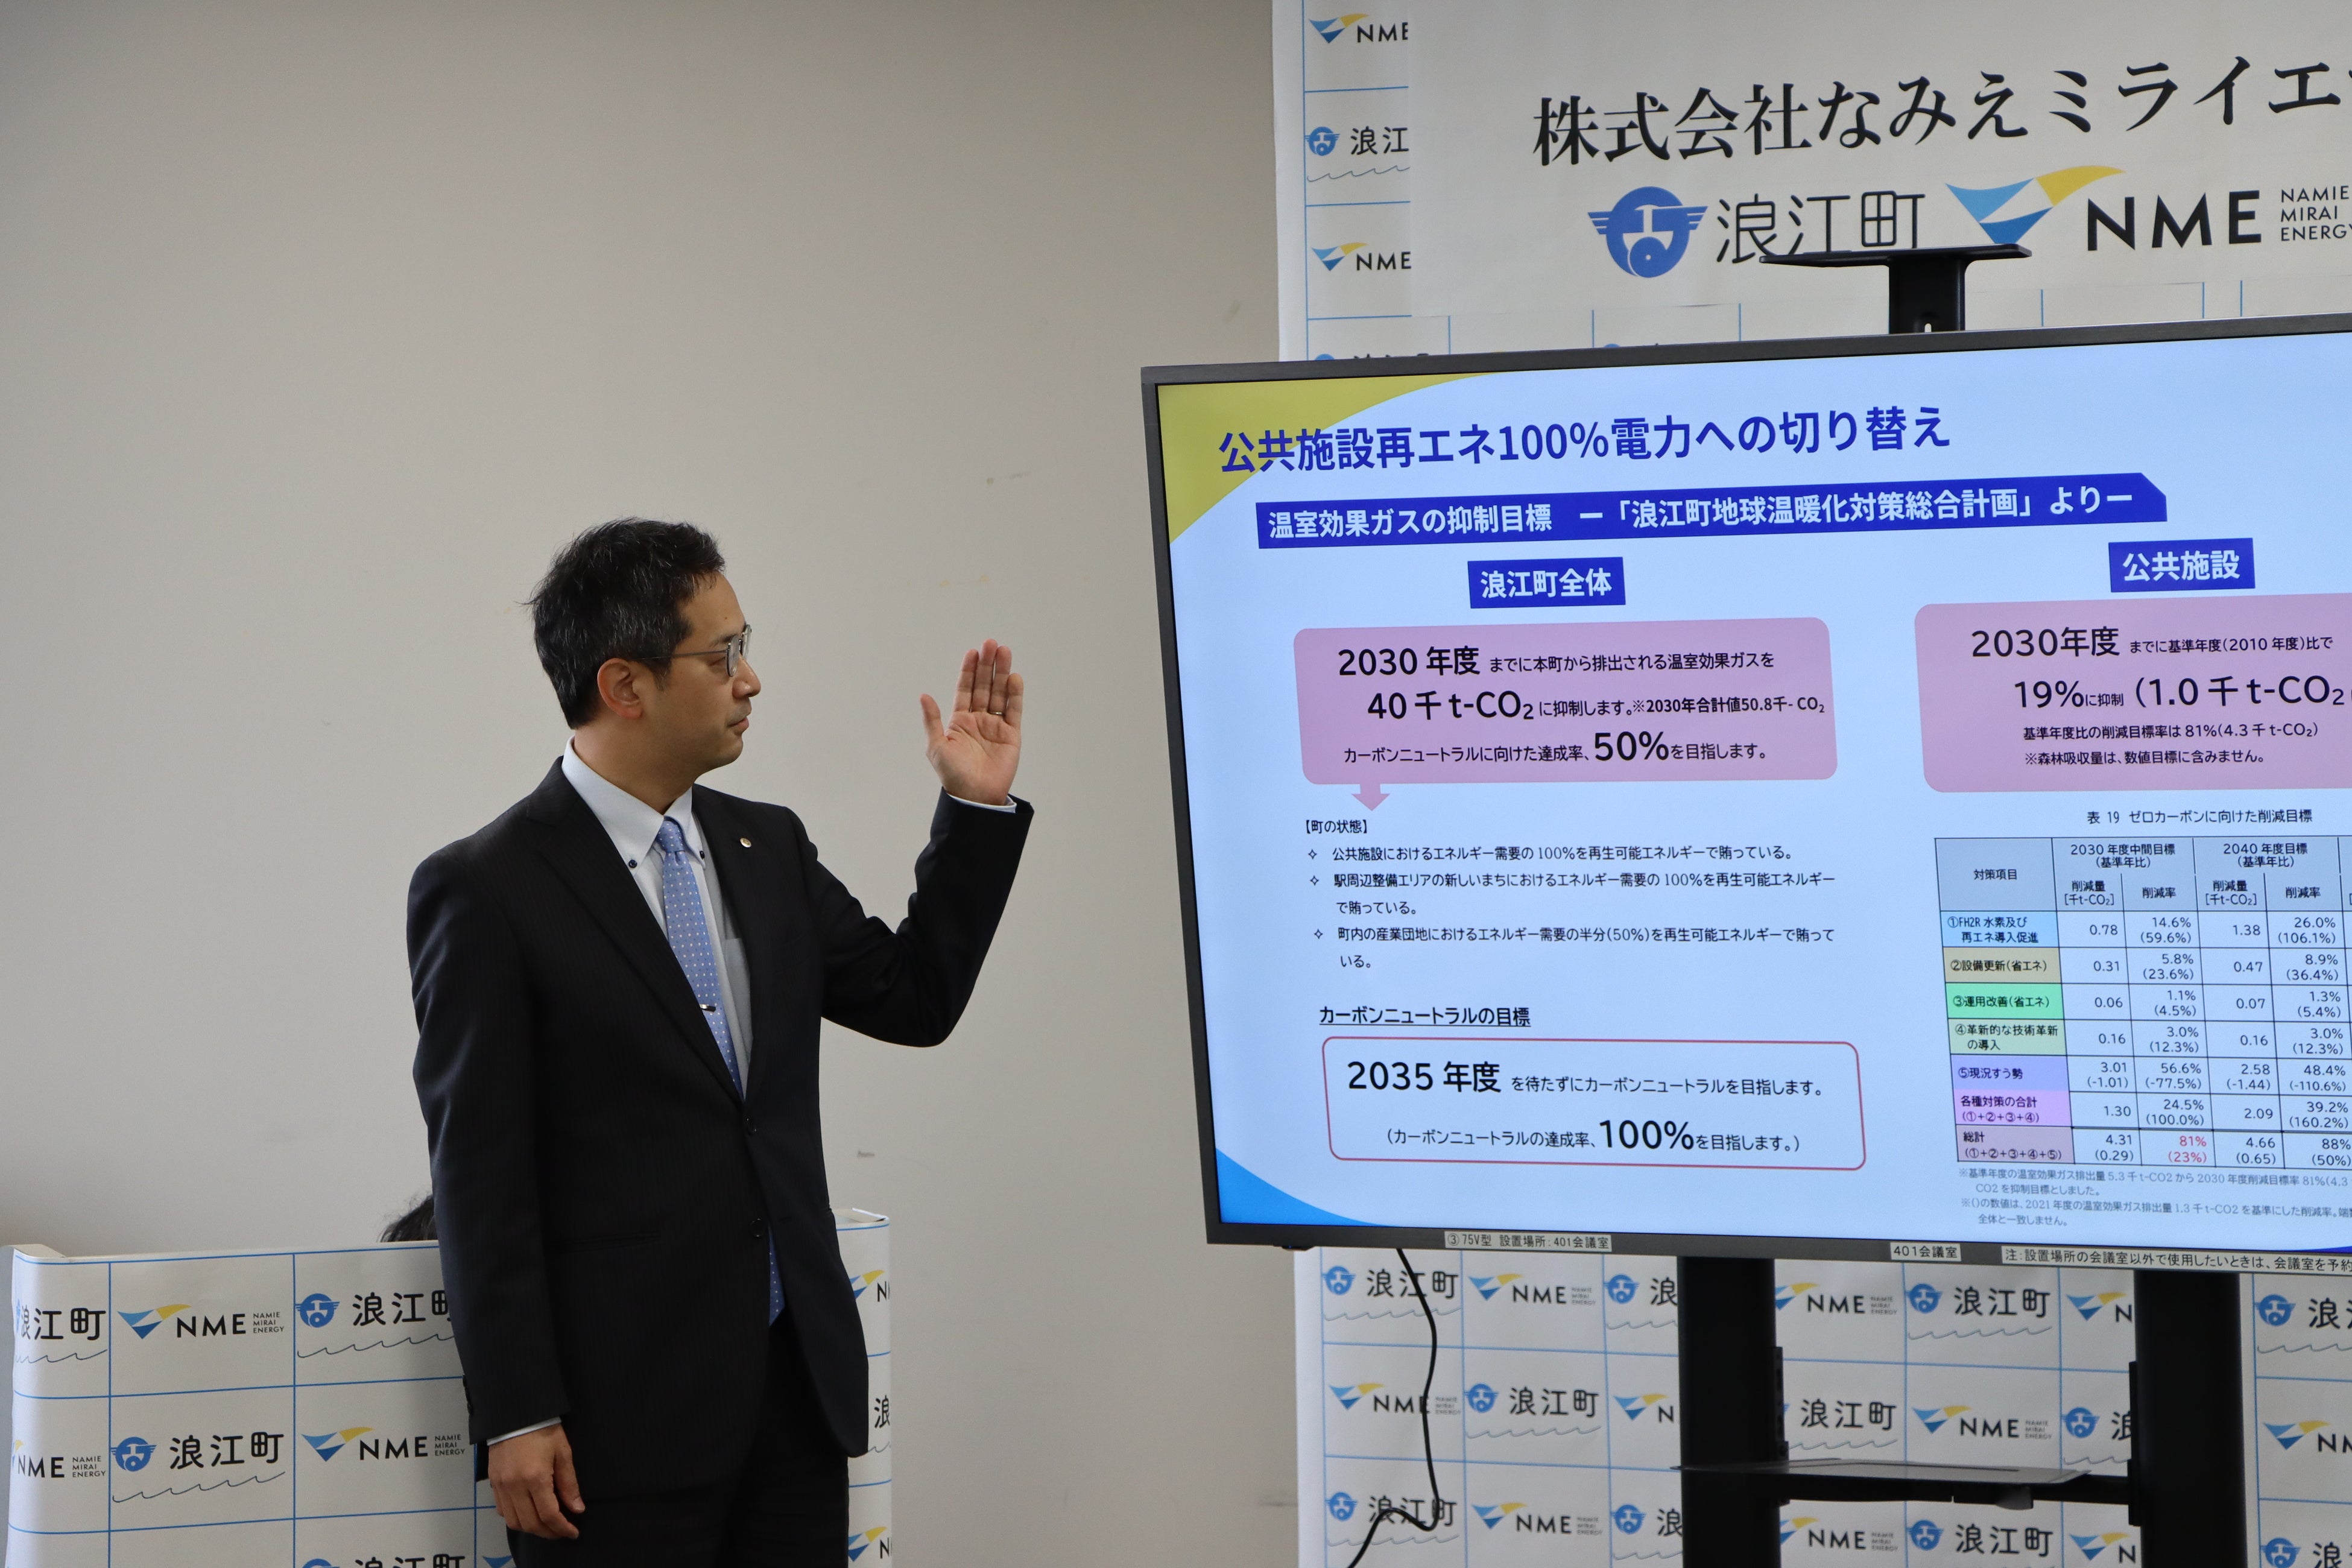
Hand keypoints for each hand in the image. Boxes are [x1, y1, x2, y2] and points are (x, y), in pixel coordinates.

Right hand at [488, 1423, 583, 1539]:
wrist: (516, 1414)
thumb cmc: (544, 1431)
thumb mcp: (563, 1453)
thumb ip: (569, 1484)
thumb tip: (577, 1509)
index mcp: (535, 1478)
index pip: (549, 1515)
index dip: (562, 1528)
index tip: (573, 1532)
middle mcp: (515, 1487)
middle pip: (530, 1524)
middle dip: (548, 1532)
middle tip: (562, 1531)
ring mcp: (501, 1486)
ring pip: (514, 1521)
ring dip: (531, 1528)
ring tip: (546, 1525)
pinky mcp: (493, 1483)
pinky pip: (502, 1511)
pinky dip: (516, 1518)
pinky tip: (529, 1513)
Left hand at [921, 639, 1023, 805]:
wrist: (975, 797)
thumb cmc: (953, 775)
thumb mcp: (936, 747)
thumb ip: (932, 720)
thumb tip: (924, 695)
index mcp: (959, 720)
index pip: (965, 689)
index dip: (969, 670)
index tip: (972, 652)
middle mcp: (978, 719)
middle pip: (984, 686)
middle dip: (987, 665)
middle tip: (991, 644)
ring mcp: (995, 726)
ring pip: (999, 693)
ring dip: (1002, 673)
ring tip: (1004, 652)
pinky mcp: (1011, 735)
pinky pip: (1013, 710)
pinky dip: (1014, 694)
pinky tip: (1014, 678)